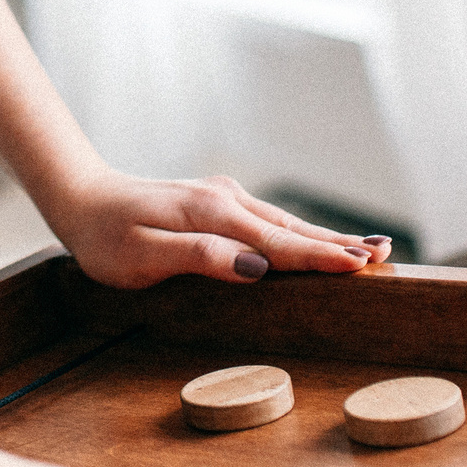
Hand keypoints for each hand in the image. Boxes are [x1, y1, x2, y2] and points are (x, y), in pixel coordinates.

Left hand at [40, 170, 388, 290]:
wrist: (81, 199)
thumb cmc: (106, 237)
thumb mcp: (142, 256)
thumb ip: (199, 258)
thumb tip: (255, 267)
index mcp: (212, 215)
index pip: (276, 243)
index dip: (320, 257)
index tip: (359, 266)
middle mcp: (225, 200)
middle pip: (291, 229)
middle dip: (338, 245)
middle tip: (384, 257)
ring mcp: (224, 198)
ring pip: (285, 223)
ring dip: (326, 237)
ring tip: (370, 250)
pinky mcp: (218, 204)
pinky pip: (270, 222)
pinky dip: (301, 233)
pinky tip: (318, 240)